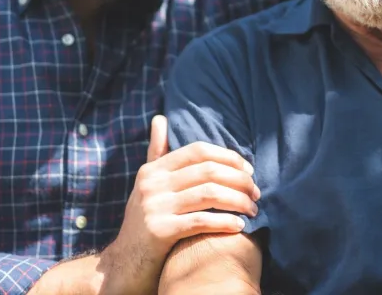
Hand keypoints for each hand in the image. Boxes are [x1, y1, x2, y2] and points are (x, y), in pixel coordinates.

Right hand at [99, 116, 259, 293]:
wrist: (125, 263)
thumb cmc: (145, 220)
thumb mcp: (148, 184)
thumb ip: (157, 152)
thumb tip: (160, 118)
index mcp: (153, 169)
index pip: (199, 150)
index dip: (228, 157)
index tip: (249, 171)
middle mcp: (151, 184)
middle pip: (208, 171)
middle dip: (239, 181)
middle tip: (256, 193)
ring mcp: (154, 207)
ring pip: (209, 194)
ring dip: (238, 201)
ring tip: (253, 210)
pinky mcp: (159, 231)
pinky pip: (200, 221)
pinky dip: (225, 222)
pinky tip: (239, 226)